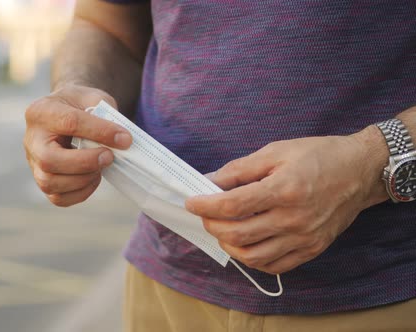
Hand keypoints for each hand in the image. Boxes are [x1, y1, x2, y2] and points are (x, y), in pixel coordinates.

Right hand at [24, 84, 131, 206]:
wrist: (66, 112)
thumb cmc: (80, 105)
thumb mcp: (93, 98)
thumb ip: (106, 115)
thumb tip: (122, 141)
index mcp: (41, 112)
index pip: (69, 123)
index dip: (100, 132)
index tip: (125, 139)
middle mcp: (32, 139)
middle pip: (49, 160)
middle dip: (85, 162)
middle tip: (109, 156)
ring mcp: (33, 163)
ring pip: (50, 183)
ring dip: (83, 179)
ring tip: (101, 167)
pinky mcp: (42, 180)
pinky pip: (58, 198)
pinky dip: (81, 192)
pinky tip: (93, 178)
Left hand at [186, 130, 387, 274]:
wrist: (361, 171)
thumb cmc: (318, 156)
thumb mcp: (276, 151)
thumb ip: (239, 169)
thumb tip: (209, 181)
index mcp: (284, 189)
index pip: (233, 205)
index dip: (205, 205)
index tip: (192, 202)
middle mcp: (294, 218)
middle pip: (238, 234)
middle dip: (212, 225)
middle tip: (206, 215)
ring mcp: (304, 238)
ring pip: (252, 256)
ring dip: (228, 245)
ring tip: (222, 230)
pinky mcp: (312, 249)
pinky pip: (273, 265)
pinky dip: (252, 258)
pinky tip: (245, 244)